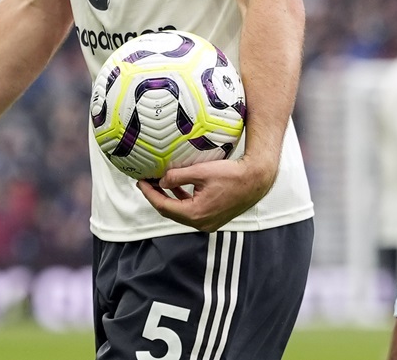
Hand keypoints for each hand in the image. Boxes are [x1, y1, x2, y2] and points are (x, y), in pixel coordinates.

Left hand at [137, 156, 276, 231]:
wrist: (256, 180)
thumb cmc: (231, 174)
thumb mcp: (199, 171)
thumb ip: (176, 177)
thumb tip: (161, 181)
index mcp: (196, 214)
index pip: (163, 206)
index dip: (149, 193)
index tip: (140, 182)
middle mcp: (201, 223)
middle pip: (170, 211)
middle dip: (156, 196)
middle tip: (145, 182)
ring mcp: (208, 223)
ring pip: (180, 212)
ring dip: (168, 198)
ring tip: (157, 183)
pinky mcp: (214, 219)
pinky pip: (191, 211)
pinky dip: (181, 200)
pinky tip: (176, 187)